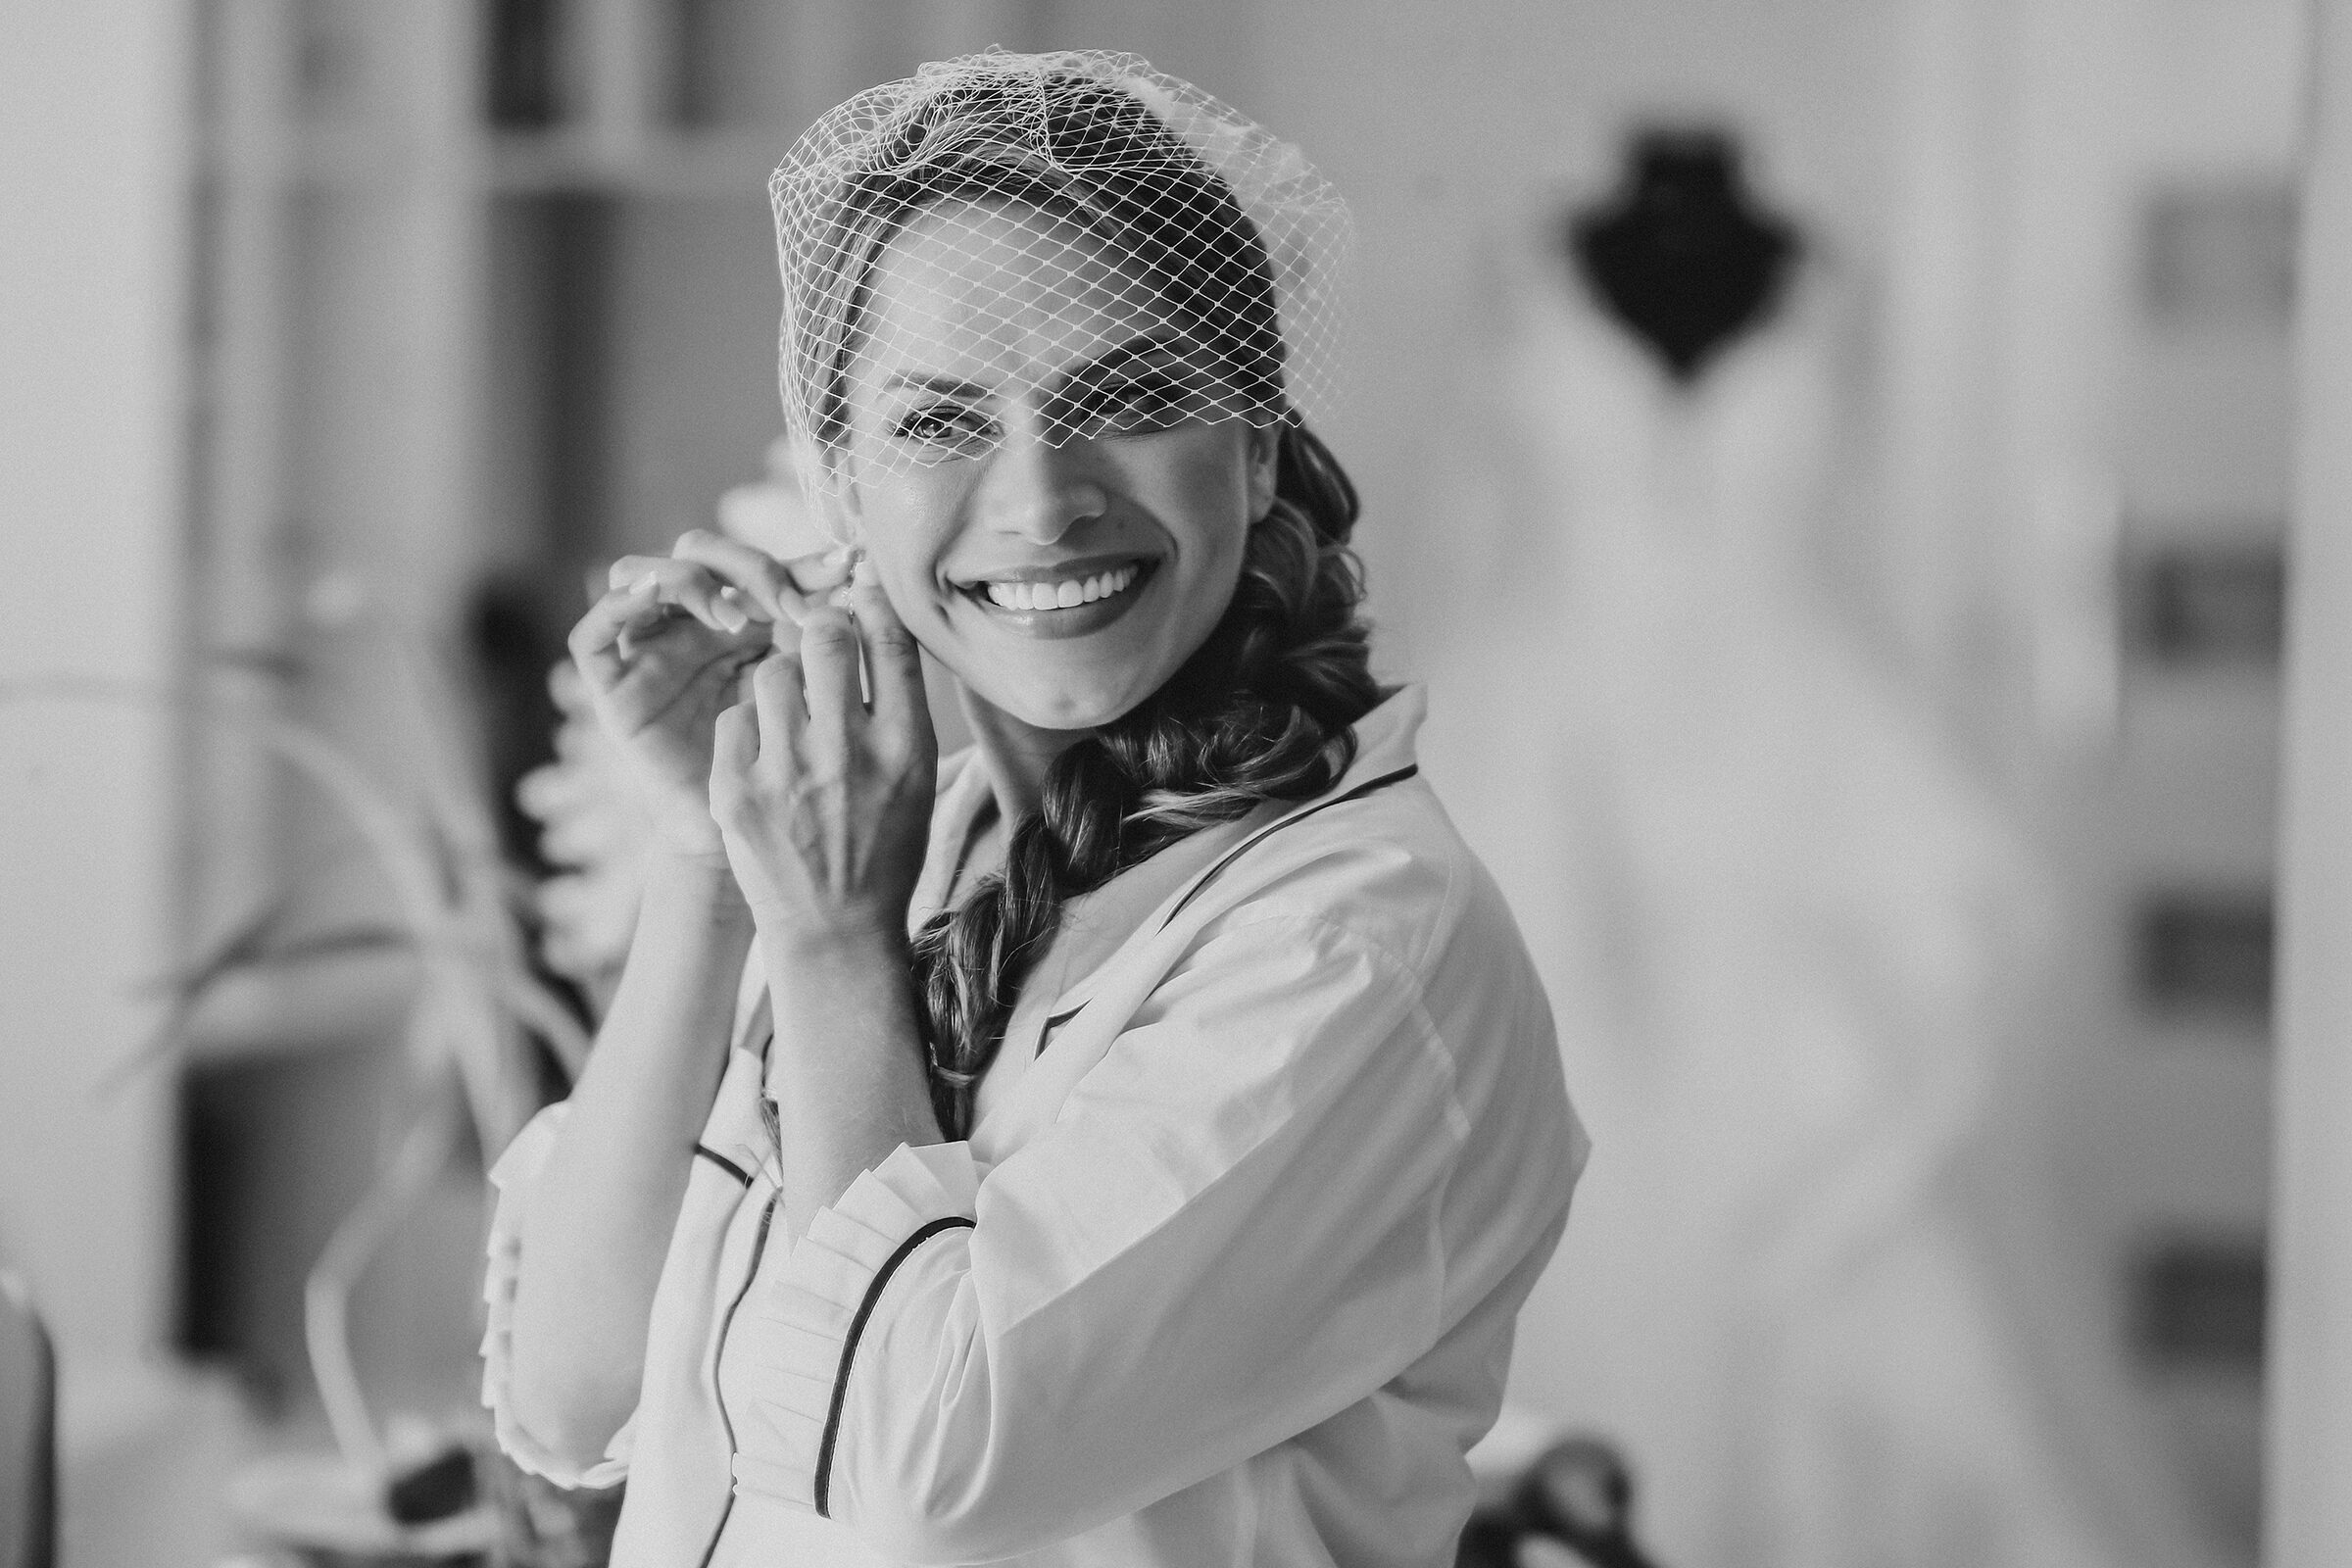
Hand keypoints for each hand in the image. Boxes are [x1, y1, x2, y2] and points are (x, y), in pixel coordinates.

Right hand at [568, 530, 854, 861]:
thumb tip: (858, 575)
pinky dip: (619, 603)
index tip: (845, 570)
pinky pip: (591, 635)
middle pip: (697, 554)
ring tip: (734, 619)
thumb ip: (824, 637)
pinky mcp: (611, 689)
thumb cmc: (793, 770)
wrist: (757, 843)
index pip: (756, 564)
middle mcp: (689, 628)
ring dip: (689, 581)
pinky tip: (654, 595)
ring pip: (639, 573)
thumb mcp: (813, 693)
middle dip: (747, 567)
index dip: (796, 560)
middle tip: (788, 604)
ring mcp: (647, 653)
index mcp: (741, 623)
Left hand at [709, 555, 937, 947]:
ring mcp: (786, 771)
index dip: (871, 602)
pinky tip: (765, 761)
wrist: (833, 932)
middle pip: (824, 636)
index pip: (888, 639)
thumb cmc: (882, 848)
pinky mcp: (734, 789)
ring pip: (771, 672)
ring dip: (781, 682)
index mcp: (905, 746)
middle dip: (819, 628)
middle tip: (817, 640)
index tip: (859, 589)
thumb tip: (874, 620)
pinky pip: (736, 717)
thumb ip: (897, 705)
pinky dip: (749, 729)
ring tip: (791, 716)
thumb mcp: (915, 777)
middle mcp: (847, 752)